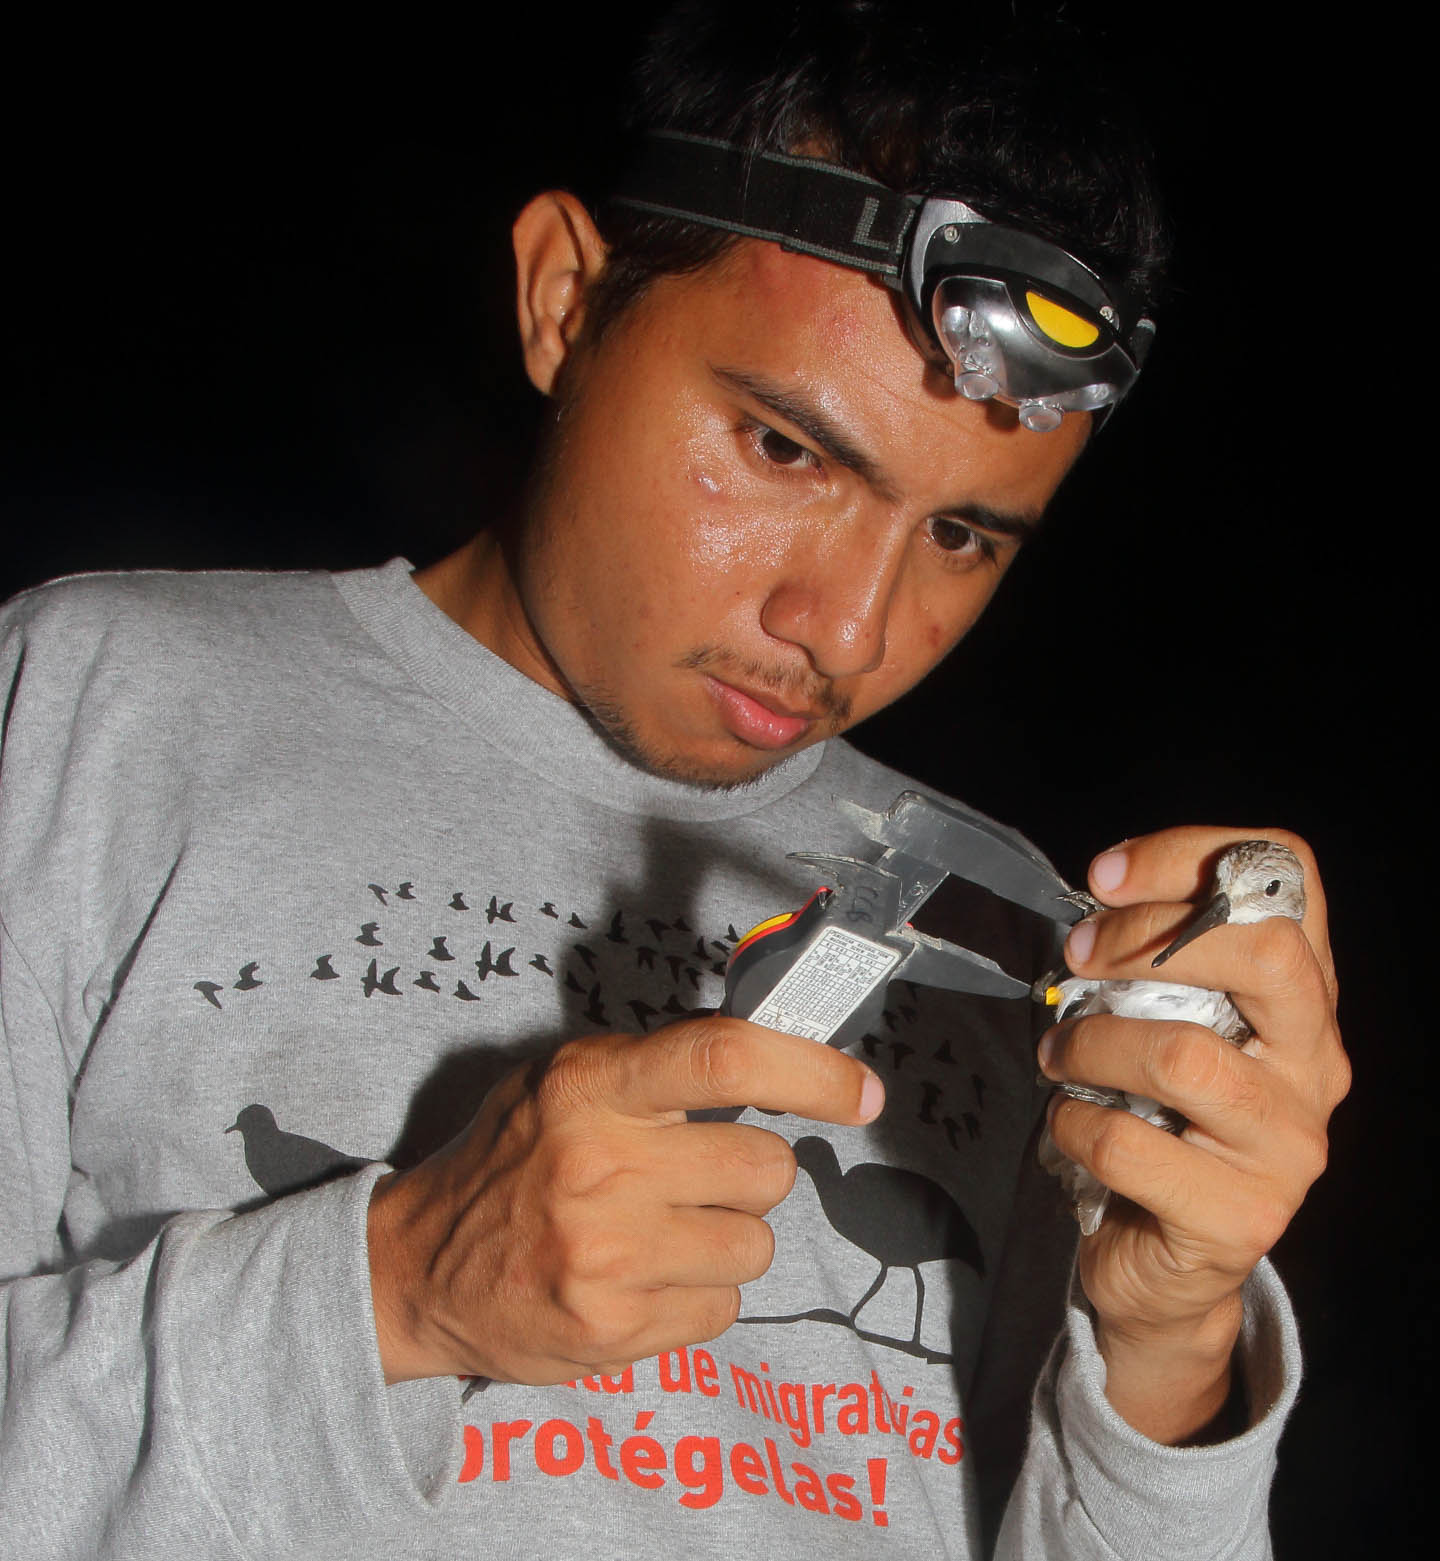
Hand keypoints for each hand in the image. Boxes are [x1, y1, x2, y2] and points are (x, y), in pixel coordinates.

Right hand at [367, 1016, 883, 1384]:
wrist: (418, 1271)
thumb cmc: (509, 1160)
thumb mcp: (563, 1082)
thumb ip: (656, 1069)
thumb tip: (777, 1054)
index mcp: (592, 1086)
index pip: (724, 1058)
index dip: (810, 1071)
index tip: (862, 1091)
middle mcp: (601, 1167)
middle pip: (766, 1169)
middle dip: (750, 1176)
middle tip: (694, 1178)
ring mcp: (609, 1257)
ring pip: (756, 1246)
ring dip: (725, 1239)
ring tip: (656, 1233)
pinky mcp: (614, 1331)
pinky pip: (722, 1307)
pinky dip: (696, 1295)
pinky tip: (638, 1281)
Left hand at [1037, 826, 1348, 1440]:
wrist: (1168, 1264)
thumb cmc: (1159, 1122)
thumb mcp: (1169, 1025)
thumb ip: (1156, 963)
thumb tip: (1097, 903)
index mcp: (1300, 1000)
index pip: (1287, 882)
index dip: (1194, 855)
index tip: (1104, 875)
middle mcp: (1313, 1066)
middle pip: (1268, 956)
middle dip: (1148, 939)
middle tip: (1078, 958)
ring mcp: (1287, 1146)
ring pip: (1183, 1055)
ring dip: (1093, 1045)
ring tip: (1060, 1058)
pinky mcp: (1240, 1217)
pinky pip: (1131, 1146)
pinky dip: (1074, 1126)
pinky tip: (1069, 1127)